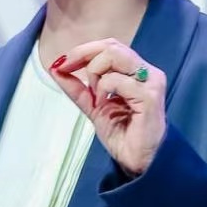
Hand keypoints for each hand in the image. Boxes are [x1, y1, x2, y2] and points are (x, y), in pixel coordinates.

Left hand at [49, 39, 165, 176]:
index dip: (84, 50)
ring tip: (95, 95)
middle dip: (83, 55)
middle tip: (68, 70)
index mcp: (136, 71)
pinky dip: (103, 88)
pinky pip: (117, 80)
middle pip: (112, 45)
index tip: (62, 62)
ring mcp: (150, 82)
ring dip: (95, 72)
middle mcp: (147, 71)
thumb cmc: (123, 135)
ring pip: (114, 55)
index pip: (110, 46)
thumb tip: (56, 68)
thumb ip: (77, 88)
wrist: (138, 161)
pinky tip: (103, 104)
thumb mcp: (93, 106)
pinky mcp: (150, 95)